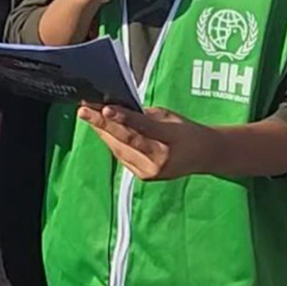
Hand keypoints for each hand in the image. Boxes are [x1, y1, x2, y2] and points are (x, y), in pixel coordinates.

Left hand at [78, 104, 216, 179]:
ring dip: (102, 132)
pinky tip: (101, 130)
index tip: (104, 108)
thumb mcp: (168, 117)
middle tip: (84, 109)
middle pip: (125, 141)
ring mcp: (149, 172)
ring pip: (119, 150)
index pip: (142, 128)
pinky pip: (122, 157)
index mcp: (170, 140)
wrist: (203, 156)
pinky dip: (111, 143)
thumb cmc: (186, 131)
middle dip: (102, 124)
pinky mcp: (143, 177)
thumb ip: (144, 116)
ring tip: (88, 116)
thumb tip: (117, 109)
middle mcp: (158, 160)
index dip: (122, 118)